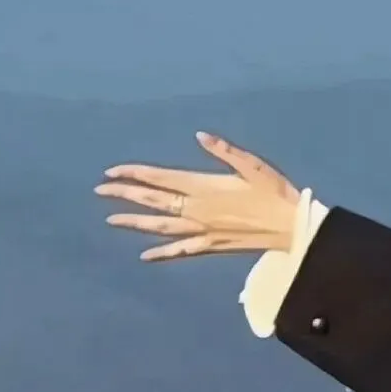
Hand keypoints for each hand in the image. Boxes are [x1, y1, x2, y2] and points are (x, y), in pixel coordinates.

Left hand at [94, 132, 300, 260]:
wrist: (291, 229)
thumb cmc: (275, 193)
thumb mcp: (253, 165)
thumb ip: (224, 150)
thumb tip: (200, 135)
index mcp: (204, 186)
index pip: (159, 178)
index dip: (134, 174)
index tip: (111, 172)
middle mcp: (196, 210)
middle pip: (152, 201)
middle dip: (124, 195)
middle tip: (99, 190)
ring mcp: (201, 230)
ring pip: (159, 227)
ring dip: (134, 223)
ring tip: (111, 220)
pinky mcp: (210, 246)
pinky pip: (180, 251)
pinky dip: (161, 253)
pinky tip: (145, 256)